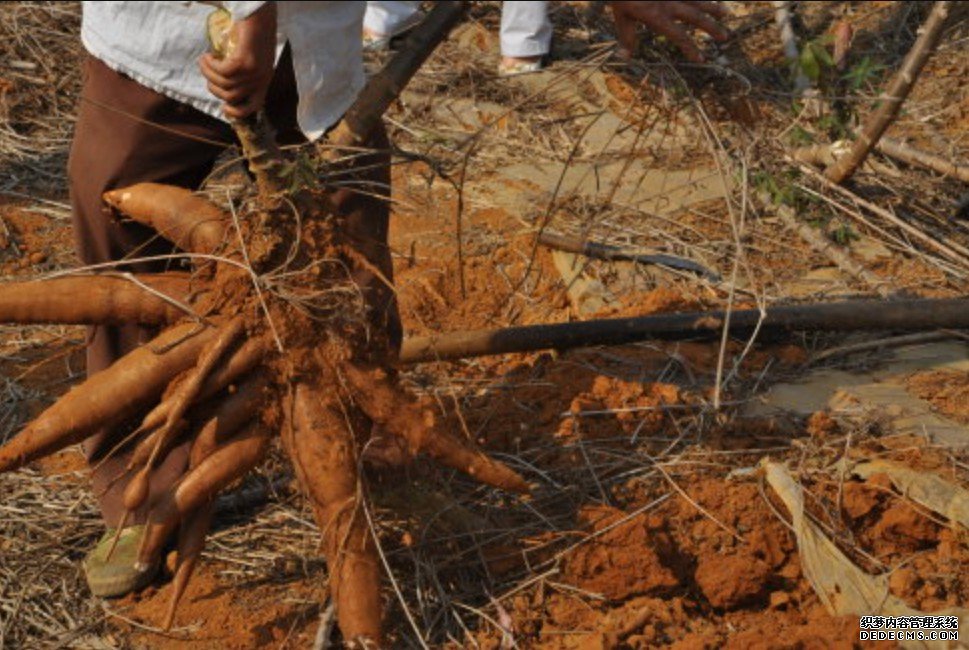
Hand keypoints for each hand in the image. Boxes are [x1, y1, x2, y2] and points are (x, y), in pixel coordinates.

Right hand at [198, 3, 276, 118]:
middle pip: (230, 97)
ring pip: (223, 84)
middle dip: (213, 87)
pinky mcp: (245, 61)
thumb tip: (224, 89)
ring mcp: (254, 71)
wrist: (259, 16)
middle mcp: (261, 79)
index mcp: (264, 81)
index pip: (254, 106)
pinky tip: (209, 56)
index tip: (224, 107)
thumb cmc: (253, 36)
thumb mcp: (252, 60)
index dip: (238, 112)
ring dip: (208, 73)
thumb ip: (244, 75)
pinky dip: (211, 65)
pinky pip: (222, 72)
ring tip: (205, 61)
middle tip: (207, 72)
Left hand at [610, 1, 729, 62]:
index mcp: (658, 17)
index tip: (701, 59)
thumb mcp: (621, 17)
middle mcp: (670, 4)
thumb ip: (627, 36)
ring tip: (725, 13)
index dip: (691, 49)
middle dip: (711, 27)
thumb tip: (625, 58)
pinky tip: (709, 0)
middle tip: (724, 37)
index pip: (679, 37)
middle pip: (696, 17)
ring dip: (713, 7)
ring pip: (698, 0)